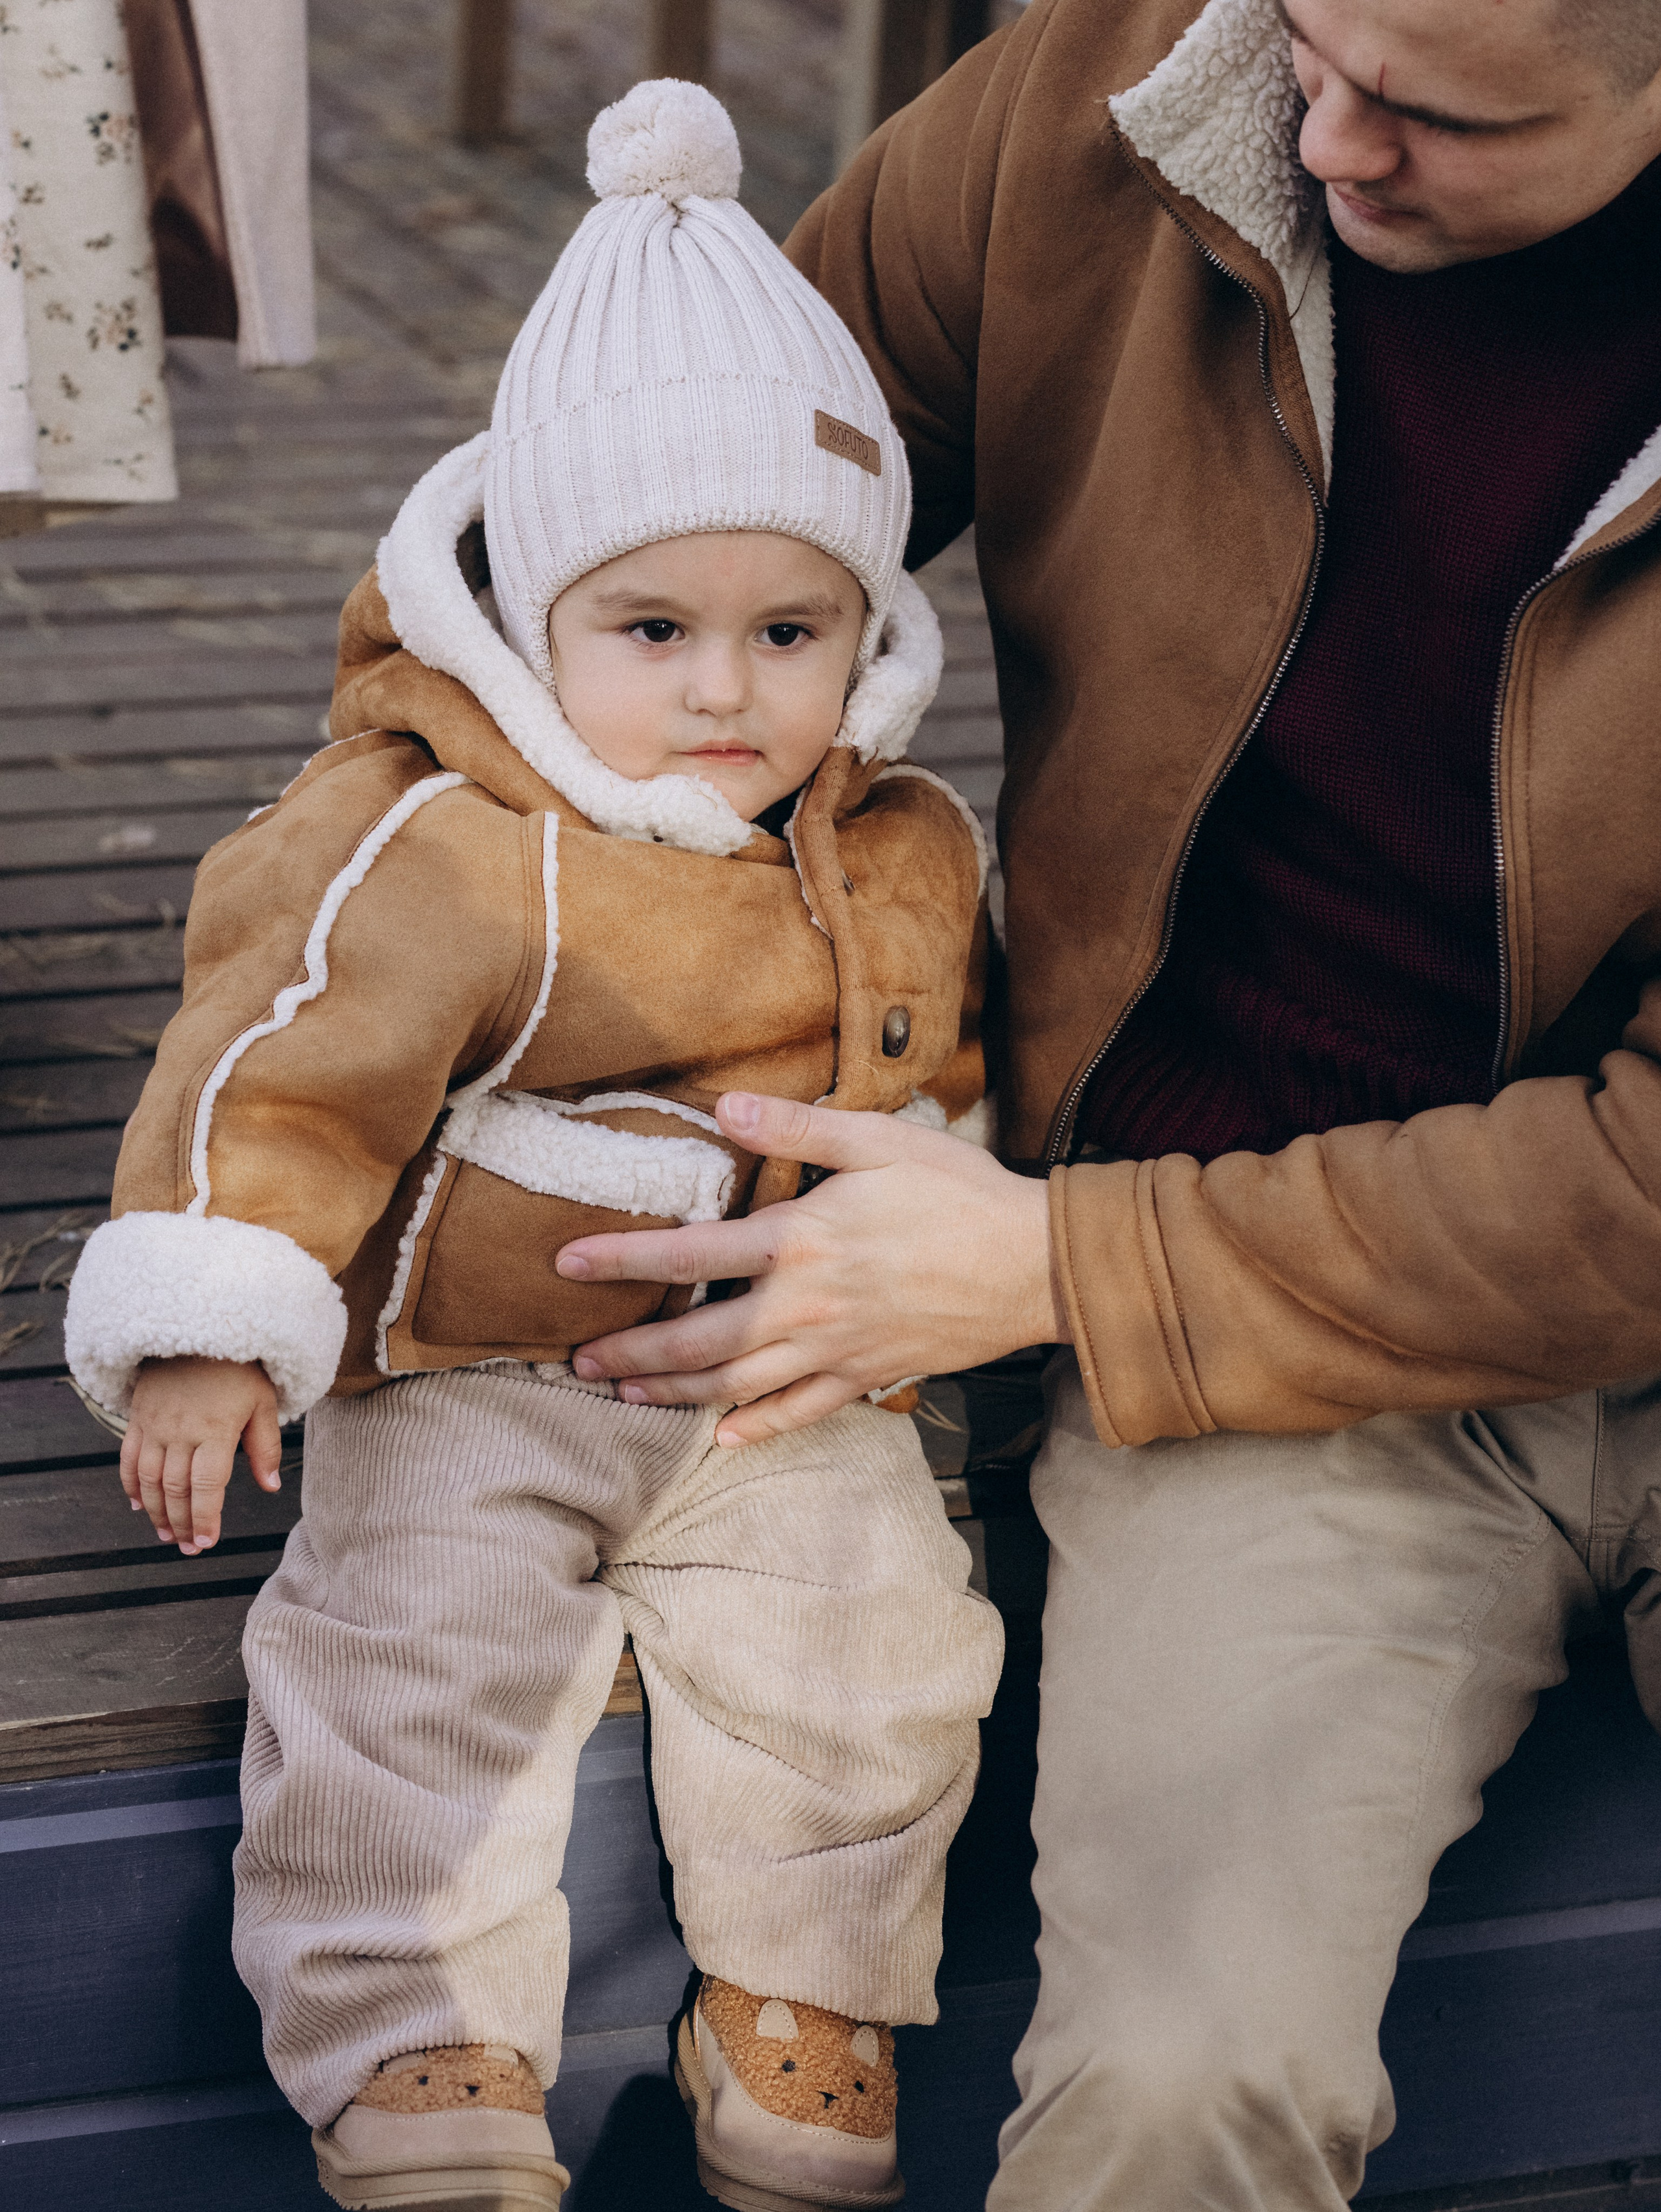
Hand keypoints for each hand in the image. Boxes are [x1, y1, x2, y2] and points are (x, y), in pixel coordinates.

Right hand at [121, 1356, 281, 1552]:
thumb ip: (265, 1447)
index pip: (207, 1486)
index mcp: (215, 1430)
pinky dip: (131, 1484)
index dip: (206, 1517)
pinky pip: (129, 1457)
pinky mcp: (139, 1417)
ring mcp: (155, 1424)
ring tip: (168, 1534)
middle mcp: (180, 1431)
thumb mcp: (263, 1402)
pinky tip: (139, 1504)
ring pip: (149, 1479)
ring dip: (156, 1512)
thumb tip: (269, 1487)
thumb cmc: (239, 1367)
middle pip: (176, 1489)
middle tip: (190, 1548)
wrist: (200, 1326)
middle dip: (183, 1523)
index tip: (209, 1542)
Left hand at [557, 1092, 1068, 1445]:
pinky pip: (802, 1412)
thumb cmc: (960, 1191)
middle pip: (699, 1340)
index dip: (622, 1260)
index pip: (690, 1254)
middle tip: (576, 1360)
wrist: (1036, 1264)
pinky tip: (721, 1437)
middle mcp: (808, 1306)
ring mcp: (837, 1350)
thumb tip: (723, 1107)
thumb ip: (798, 1126)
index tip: (566, 1264)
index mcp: (802, 1241)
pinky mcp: (870, 1375)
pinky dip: (757, 1429)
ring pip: (737, 1385)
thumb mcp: (880, 1139)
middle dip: (631, 1351)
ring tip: (625, 1392)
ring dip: (674, 1392)